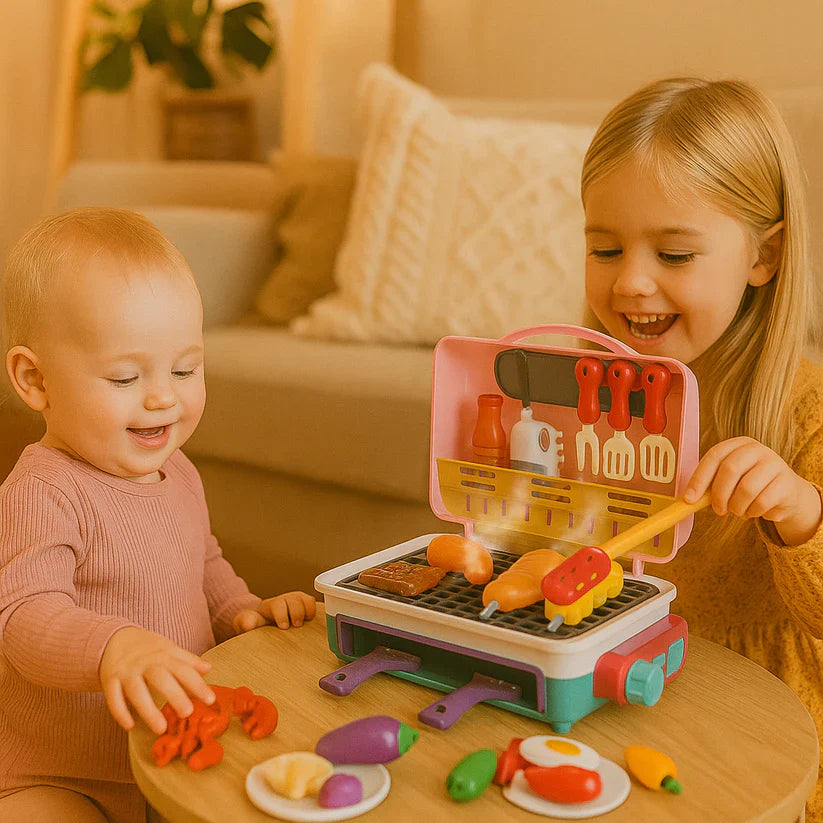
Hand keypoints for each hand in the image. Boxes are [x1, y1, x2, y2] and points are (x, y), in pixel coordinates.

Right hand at [99, 627, 214, 734]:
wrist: (113, 637)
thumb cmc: (147, 648)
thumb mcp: (168, 649)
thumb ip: (188, 660)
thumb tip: (209, 668)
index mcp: (163, 655)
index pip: (183, 669)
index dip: (197, 684)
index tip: (210, 700)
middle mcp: (145, 663)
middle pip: (161, 678)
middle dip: (174, 695)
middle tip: (187, 713)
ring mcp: (127, 672)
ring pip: (136, 691)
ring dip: (148, 710)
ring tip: (161, 729)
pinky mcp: (109, 680)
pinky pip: (113, 697)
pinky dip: (120, 712)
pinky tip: (130, 726)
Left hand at [232, 591, 316, 633]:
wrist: (265, 622)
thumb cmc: (257, 624)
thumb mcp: (247, 623)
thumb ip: (245, 622)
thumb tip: (248, 625)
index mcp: (271, 605)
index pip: (278, 604)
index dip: (282, 614)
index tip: (283, 626)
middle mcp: (285, 600)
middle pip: (294, 600)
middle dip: (296, 613)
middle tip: (296, 625)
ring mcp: (296, 602)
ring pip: (306, 600)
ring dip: (307, 611)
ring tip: (305, 623)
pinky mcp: (305, 606)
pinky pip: (313, 603)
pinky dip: (315, 610)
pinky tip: (311, 621)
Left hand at [684, 436, 821, 544]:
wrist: (786, 493)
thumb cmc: (749, 485)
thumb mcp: (729, 480)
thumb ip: (710, 485)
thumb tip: (688, 499)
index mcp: (738, 444)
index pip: (714, 456)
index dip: (700, 478)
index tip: (690, 498)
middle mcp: (757, 449)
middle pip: (730, 470)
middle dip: (719, 495)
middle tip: (718, 510)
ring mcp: (774, 464)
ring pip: (746, 489)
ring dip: (737, 507)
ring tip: (738, 511)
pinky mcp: (787, 482)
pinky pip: (762, 502)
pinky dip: (753, 512)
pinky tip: (754, 511)